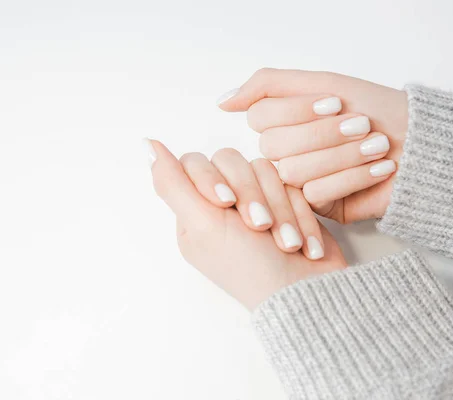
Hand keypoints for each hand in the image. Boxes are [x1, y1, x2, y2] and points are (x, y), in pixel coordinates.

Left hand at [144, 139, 346, 309]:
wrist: (305, 292)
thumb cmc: (249, 268)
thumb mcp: (202, 226)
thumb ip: (172, 184)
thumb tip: (148, 145)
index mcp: (195, 212)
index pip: (195, 163)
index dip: (212, 178)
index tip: (225, 204)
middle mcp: (224, 204)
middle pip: (232, 161)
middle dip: (250, 195)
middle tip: (259, 227)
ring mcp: (258, 200)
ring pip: (264, 169)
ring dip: (279, 209)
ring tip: (286, 242)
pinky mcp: (287, 202)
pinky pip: (290, 183)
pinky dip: (298, 214)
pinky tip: (301, 243)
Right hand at [217, 68, 408, 222]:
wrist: (422, 144)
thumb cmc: (379, 110)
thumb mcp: (324, 83)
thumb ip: (269, 85)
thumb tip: (223, 100)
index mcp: (284, 123)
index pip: (260, 117)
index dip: (297, 110)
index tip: (336, 103)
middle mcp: (286, 153)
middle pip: (274, 145)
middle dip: (323, 132)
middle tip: (360, 124)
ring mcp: (301, 182)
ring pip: (292, 170)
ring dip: (342, 154)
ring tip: (376, 145)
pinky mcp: (320, 208)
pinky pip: (315, 194)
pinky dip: (352, 176)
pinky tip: (380, 167)